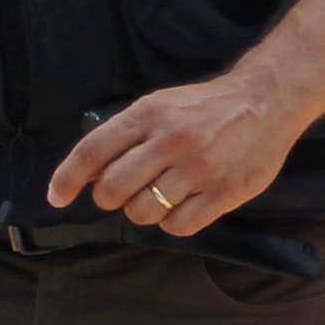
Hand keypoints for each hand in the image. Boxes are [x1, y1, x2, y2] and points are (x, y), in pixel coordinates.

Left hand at [46, 74, 306, 237]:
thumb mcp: (161, 105)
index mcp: (150, 114)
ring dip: (143, 211)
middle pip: (113, 189)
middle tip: (125, 193)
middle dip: (110, 198)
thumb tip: (87, 174)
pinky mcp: (225, 191)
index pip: (93, 151)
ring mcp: (199, 168)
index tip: (57, 197)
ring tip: (160, 196)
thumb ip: (125, 135)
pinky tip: (183, 206)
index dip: (67, 178)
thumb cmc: (206, 106)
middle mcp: (171, 140)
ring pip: (143, 211)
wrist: (268, 100)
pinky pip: (178, 225)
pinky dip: (173, 222)